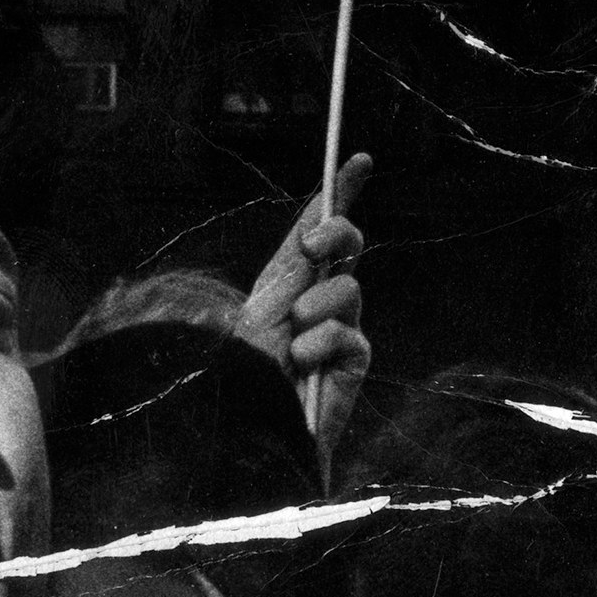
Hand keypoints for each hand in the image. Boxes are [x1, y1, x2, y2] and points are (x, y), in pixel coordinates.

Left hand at [240, 154, 371, 460]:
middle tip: (312, 249)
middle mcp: (315, 300)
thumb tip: (313, 227)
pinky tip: (304, 365)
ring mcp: (338, 330)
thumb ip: (288, 271)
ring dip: (317, 307)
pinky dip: (323, 343)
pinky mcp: (353, 362)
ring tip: (292, 342)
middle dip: (335, 233)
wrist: (246, 436)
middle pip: (347, 245)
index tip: (359, 160)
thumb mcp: (255, 312)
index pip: (316, 231)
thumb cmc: (237, 379)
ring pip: (349, 289)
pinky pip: (350, 333)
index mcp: (285, 283)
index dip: (340, 193)